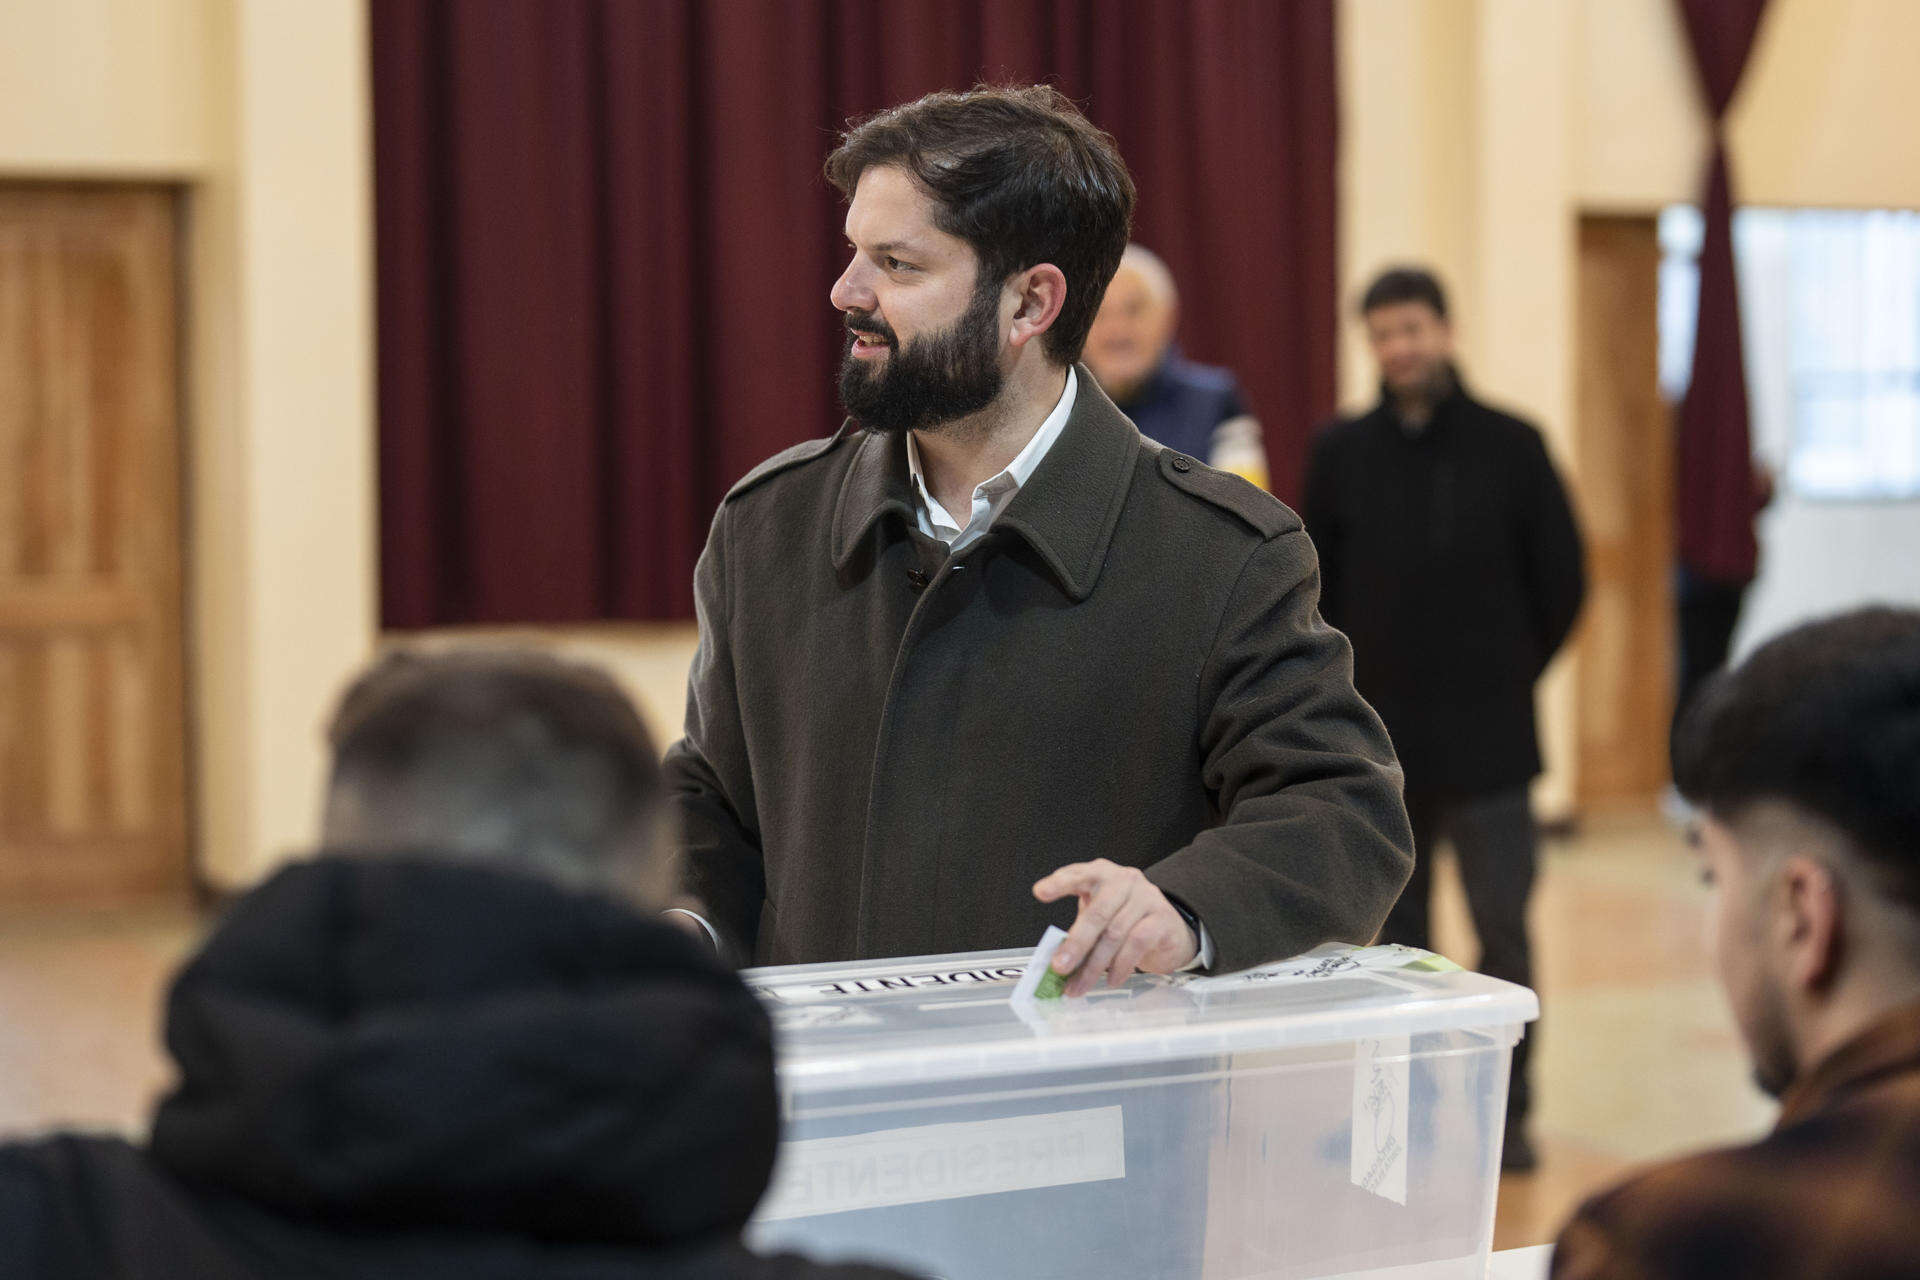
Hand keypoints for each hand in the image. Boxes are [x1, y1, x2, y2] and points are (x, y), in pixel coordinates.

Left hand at [1031, 859, 1197, 995]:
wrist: (1168, 928)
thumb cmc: (1126, 920)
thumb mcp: (1099, 917)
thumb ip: (1079, 930)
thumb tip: (1057, 961)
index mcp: (1101, 875)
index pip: (1078, 874)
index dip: (1059, 883)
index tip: (1040, 892)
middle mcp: (1124, 881)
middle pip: (1097, 912)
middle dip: (1076, 943)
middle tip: (1059, 967)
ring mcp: (1146, 898)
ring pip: (1115, 933)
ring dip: (1094, 966)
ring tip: (1079, 985)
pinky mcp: (1162, 919)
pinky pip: (1137, 943)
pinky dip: (1121, 966)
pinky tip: (1112, 980)